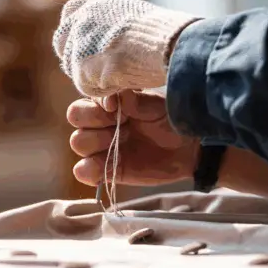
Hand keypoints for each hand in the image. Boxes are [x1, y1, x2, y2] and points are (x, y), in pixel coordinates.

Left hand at [52, 0, 200, 97]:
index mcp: (95, 4)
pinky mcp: (82, 68)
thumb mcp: (134, 17)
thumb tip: (110, 42)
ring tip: (123, 76)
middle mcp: (81, 19)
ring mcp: (78, 43)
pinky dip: (104, 90)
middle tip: (101, 70)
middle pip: (63, 43)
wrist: (166, 43)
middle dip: (77, 58)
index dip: (76, 31)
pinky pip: (88, 87)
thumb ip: (114, 25)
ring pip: (75, 69)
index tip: (87, 45)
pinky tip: (125, 83)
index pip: (71, 14)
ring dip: (94, 77)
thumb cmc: (162, 34)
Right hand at [66, 90, 198, 186]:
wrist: (190, 148)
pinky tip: (99, 169)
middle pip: (76, 118)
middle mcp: (102, 123)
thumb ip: (134, 100)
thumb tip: (114, 96)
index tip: (116, 108)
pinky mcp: (109, 170)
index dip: (95, 105)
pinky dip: (86, 171)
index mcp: (110, 103)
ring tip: (116, 144)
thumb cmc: (172, 119)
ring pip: (78, 143)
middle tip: (120, 127)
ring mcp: (103, 147)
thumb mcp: (156, 105)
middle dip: (93, 122)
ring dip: (93, 144)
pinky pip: (84, 172)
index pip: (87, 99)